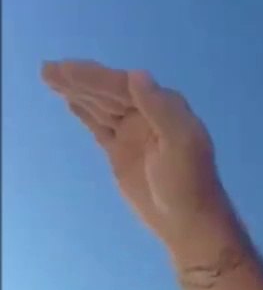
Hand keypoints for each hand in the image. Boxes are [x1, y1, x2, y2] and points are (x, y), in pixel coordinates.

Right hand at [42, 59, 233, 246]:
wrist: (186, 220)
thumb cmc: (187, 182)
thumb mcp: (180, 143)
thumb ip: (160, 109)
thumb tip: (136, 74)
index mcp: (165, 109)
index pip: (125, 87)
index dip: (96, 77)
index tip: (66, 69)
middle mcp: (149, 116)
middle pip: (110, 92)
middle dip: (81, 79)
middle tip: (48, 69)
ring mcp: (134, 133)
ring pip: (102, 106)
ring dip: (78, 91)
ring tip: (50, 77)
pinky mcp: (122, 151)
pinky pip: (100, 125)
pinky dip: (86, 112)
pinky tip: (70, 101)